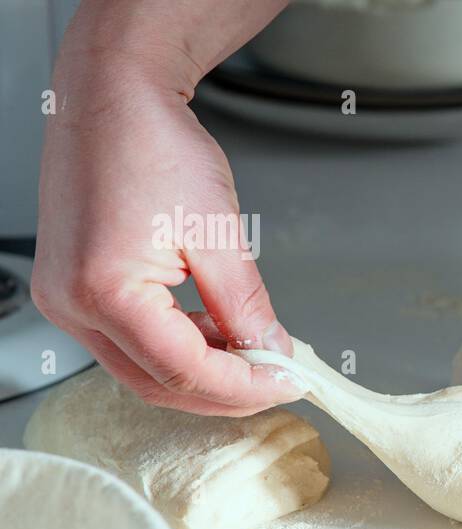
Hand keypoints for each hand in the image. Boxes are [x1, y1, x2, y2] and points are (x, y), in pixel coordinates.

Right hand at [31, 1, 298, 415]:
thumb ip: (244, 305)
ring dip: (203, 373)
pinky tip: (217, 334)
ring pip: (142, 370)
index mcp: (103, 290)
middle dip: (225, 391)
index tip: (289, 382)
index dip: (244, 387)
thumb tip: (270, 351)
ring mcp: (65, 300)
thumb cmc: (151, 143)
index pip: (185, 370)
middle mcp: (71, 304)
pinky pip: (129, 342)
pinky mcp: (72, 290)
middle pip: (157, 383)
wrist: (111, 96)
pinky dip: (177, 347)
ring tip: (255, 356)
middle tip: (278, 381)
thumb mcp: (218, 232)